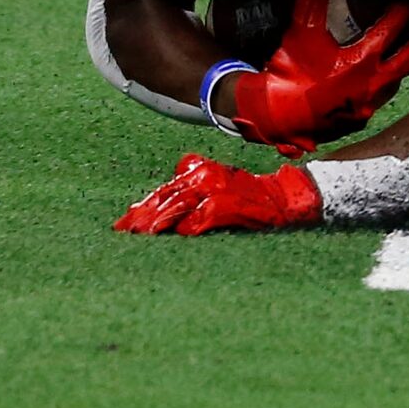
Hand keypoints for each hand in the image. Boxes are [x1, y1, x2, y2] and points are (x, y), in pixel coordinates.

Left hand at [115, 153, 322, 235]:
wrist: (286, 197)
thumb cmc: (251, 194)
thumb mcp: (221, 182)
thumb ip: (195, 182)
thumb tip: (174, 177)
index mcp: (202, 172)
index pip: (165, 189)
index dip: (144, 206)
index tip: (124, 222)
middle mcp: (206, 178)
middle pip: (166, 197)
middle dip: (143, 215)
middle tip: (123, 231)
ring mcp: (217, 192)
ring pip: (178, 206)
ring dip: (157, 222)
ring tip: (140, 235)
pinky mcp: (228, 206)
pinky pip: (200, 218)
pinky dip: (187, 227)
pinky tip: (176, 235)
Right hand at [223, 0, 408, 155]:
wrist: (274, 118)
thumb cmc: (288, 76)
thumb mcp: (299, 36)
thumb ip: (310, 5)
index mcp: (363, 61)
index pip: (392, 29)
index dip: (402, 12)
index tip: (407, 2)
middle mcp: (373, 84)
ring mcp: (367, 105)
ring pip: (396, 82)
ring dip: (401, 67)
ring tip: (398, 55)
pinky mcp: (357, 120)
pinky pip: (378, 101)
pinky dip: (381, 88)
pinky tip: (373, 82)